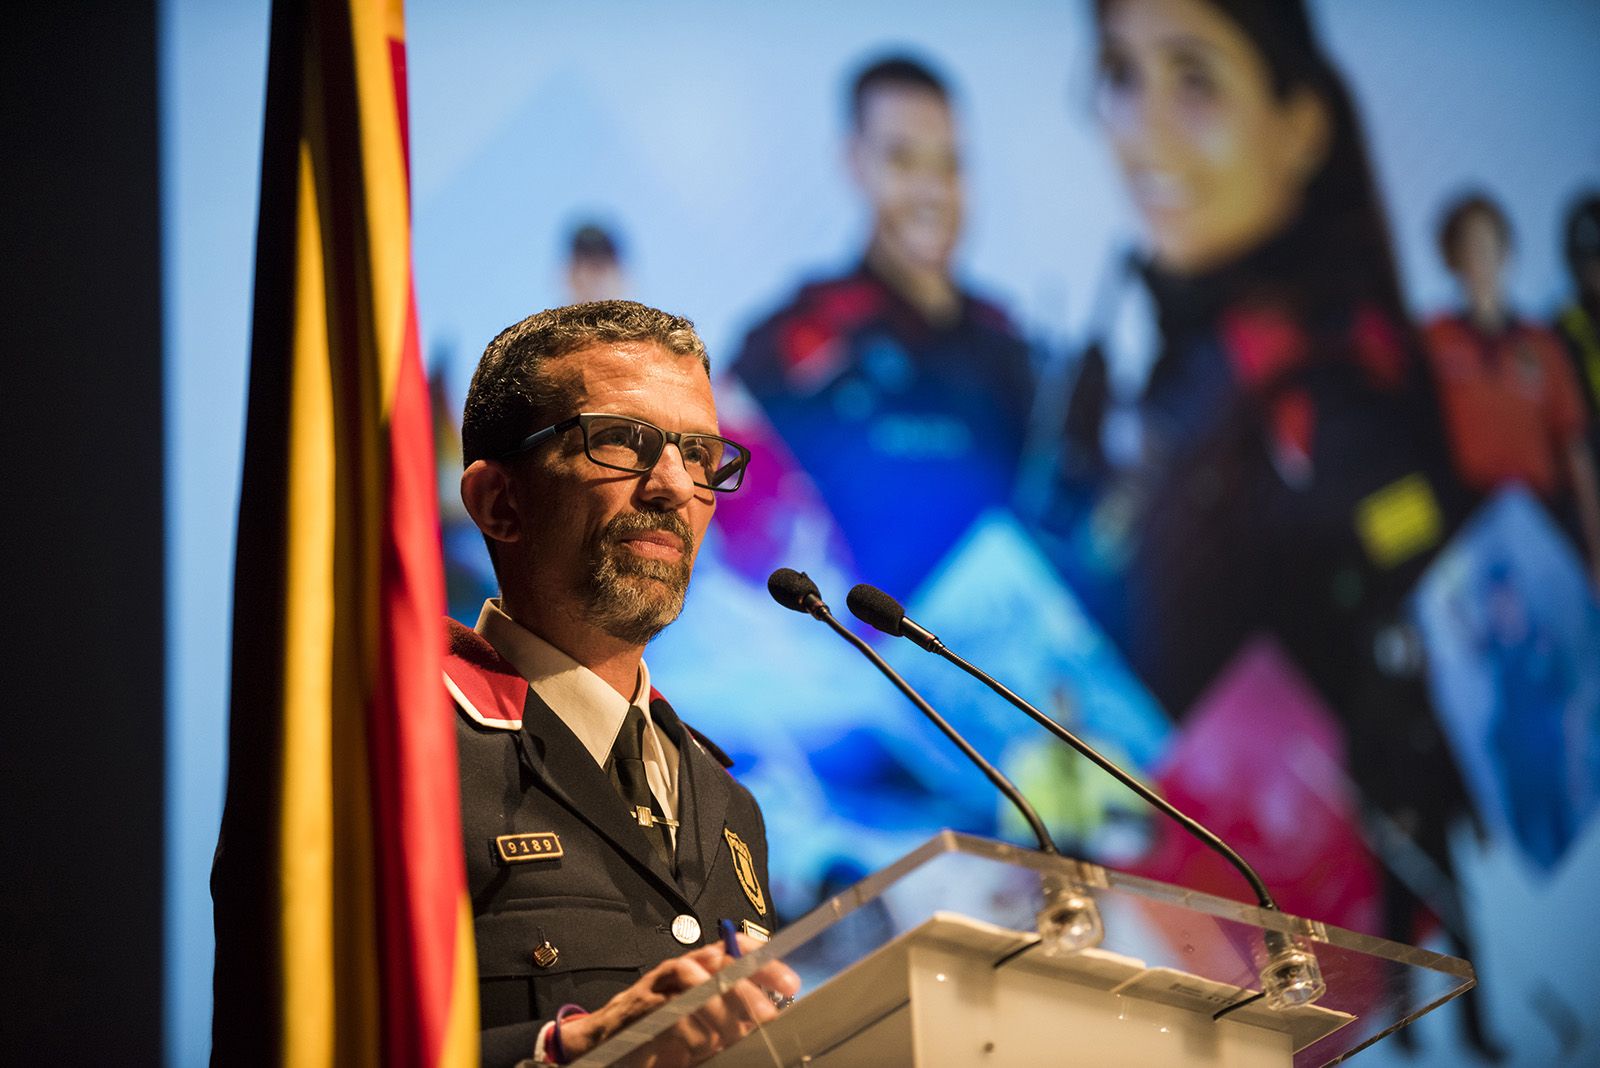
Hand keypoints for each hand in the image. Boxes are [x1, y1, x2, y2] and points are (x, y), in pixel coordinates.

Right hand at [558, 934, 799, 1066]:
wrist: (605, 1043)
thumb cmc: (661, 1032)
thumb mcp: (703, 1025)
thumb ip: (731, 1018)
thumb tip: (770, 1021)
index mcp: (701, 968)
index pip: (735, 948)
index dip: (763, 958)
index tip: (790, 983)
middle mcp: (682, 969)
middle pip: (719, 961)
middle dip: (748, 986)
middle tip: (769, 1014)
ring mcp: (659, 985)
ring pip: (693, 977)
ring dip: (718, 1005)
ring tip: (735, 1031)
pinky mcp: (639, 1007)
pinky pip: (667, 1008)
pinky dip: (688, 1027)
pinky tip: (700, 1045)